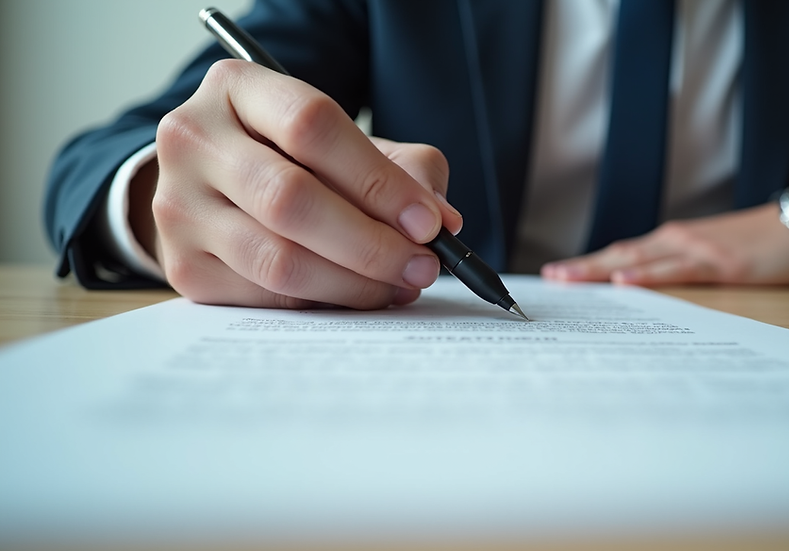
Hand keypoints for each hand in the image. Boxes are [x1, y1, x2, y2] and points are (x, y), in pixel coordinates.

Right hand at [132, 60, 461, 308]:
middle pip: (290, 199)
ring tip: (401, 285)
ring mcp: (178, 207)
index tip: (428, 222)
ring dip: (355, 283)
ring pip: (279, 259)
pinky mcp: (183, 266)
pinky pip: (267, 297)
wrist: (213, 184)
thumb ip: (404, 168)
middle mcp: (193, 141)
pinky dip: (325, 303)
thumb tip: (444, 222)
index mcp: (237, 88)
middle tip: (423, 266)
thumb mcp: (347, 140)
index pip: (312, 127)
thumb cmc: (295, 157)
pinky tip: (360, 295)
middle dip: (372, 244)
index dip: (378, 180)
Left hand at [541, 203, 788, 285]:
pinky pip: (677, 271)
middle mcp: (676, 241)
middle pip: (619, 254)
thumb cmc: (759, 245)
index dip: (587, 265)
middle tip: (548, 279)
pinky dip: (648, 275)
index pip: (620, 254)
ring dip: (600, 269)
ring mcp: (696, 250)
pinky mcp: (720, 264)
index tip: (556, 275)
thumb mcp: (713, 258)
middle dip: (582, 267)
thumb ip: (680, 271)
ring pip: (638, 260)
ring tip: (569, 279)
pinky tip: (624, 280)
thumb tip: (647, 292)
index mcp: (672, 243)